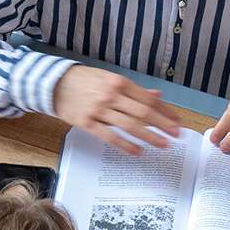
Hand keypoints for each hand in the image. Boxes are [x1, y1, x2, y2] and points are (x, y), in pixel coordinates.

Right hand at [54, 66, 180, 154]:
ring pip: (129, 126)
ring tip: (163, 144)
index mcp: (119, 82)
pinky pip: (109, 137)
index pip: (148, 99)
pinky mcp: (86, 123)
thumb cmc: (83, 80)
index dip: (165, 111)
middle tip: (177, 135)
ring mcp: (98, 110)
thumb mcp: (109, 78)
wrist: (52, 83)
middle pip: (143, 113)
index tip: (177, 121)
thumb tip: (157, 95)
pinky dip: (125, 145)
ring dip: (149, 136)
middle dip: (163, 125)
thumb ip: (133, 90)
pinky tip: (137, 151)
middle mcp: (111, 95)